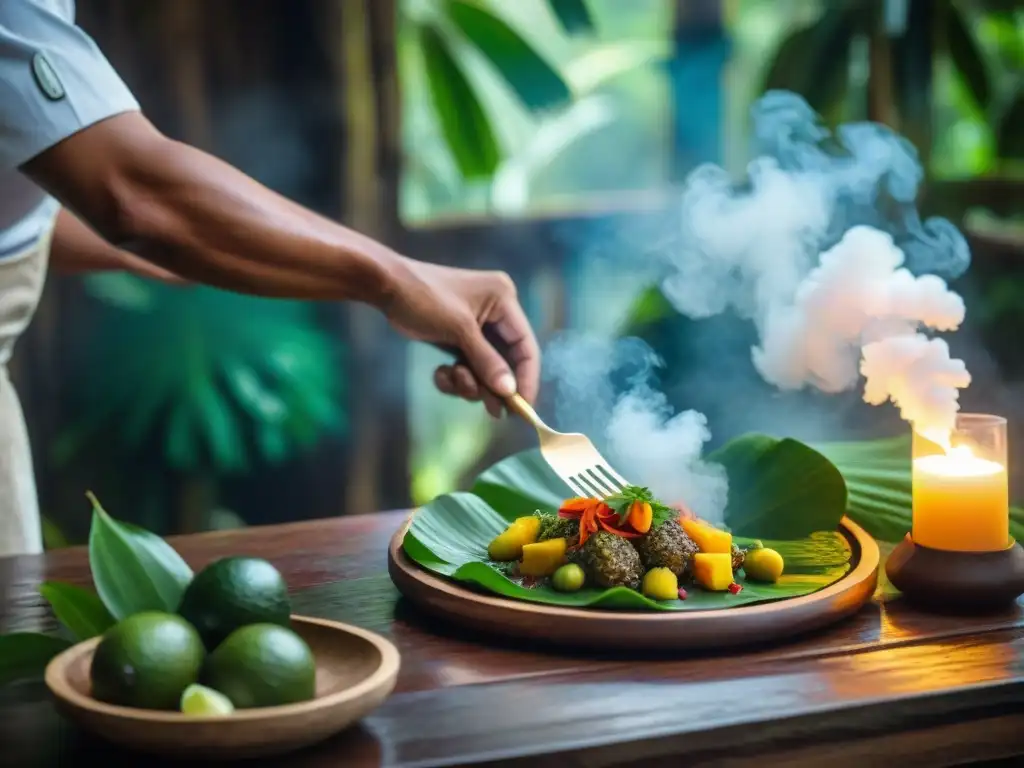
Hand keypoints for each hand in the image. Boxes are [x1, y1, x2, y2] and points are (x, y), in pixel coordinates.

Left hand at [382, 259, 539, 416]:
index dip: (527, 378)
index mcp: (504, 300)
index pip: (525, 346)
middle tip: (491, 411)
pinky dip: (455, 376)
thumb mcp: (459, 330)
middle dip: (492, 384)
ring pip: (485, 368)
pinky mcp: (459, 337)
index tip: (523, 408)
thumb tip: (510, 392)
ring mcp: (476, 326)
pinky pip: (467, 366)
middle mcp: (495, 312)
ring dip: (469, 381)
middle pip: (506, 361)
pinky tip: (440, 373)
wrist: (384, 286)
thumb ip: (486, 362)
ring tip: (451, 378)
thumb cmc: (424, 298)